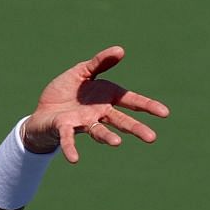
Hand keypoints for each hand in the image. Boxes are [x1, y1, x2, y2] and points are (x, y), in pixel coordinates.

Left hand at [22, 46, 168, 163]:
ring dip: (107, 137)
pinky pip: (69, 139)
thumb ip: (100, 63)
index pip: (132, 102)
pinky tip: (74, 160)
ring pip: (99, 131)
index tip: (165, 113)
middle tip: (152, 138)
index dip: (148, 107)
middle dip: (136, 128)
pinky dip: (71, 149)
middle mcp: (99, 113)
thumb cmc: (67, 92)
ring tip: (117, 143)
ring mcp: (83, 122)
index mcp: (107, 97)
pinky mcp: (65, 128)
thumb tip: (120, 50)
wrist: (44, 110)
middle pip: (121, 121)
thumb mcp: (83, 71)